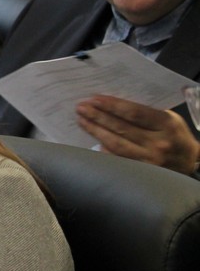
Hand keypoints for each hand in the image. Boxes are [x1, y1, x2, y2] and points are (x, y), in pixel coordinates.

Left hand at [76, 95, 199, 174]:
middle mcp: (158, 143)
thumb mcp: (168, 119)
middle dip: (98, 116)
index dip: (113, 106)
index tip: (94, 99)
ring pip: (116, 145)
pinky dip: (104, 149)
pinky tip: (92, 141)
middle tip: (81, 108)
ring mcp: (149, 160)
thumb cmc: (175, 135)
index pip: (135, 113)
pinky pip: (117, 159)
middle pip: (122, 128)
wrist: (189, 162)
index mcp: (166, 124)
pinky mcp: (141, 172)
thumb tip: (113, 105)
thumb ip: (145, 113)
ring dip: (96, 131)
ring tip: (82, 120)